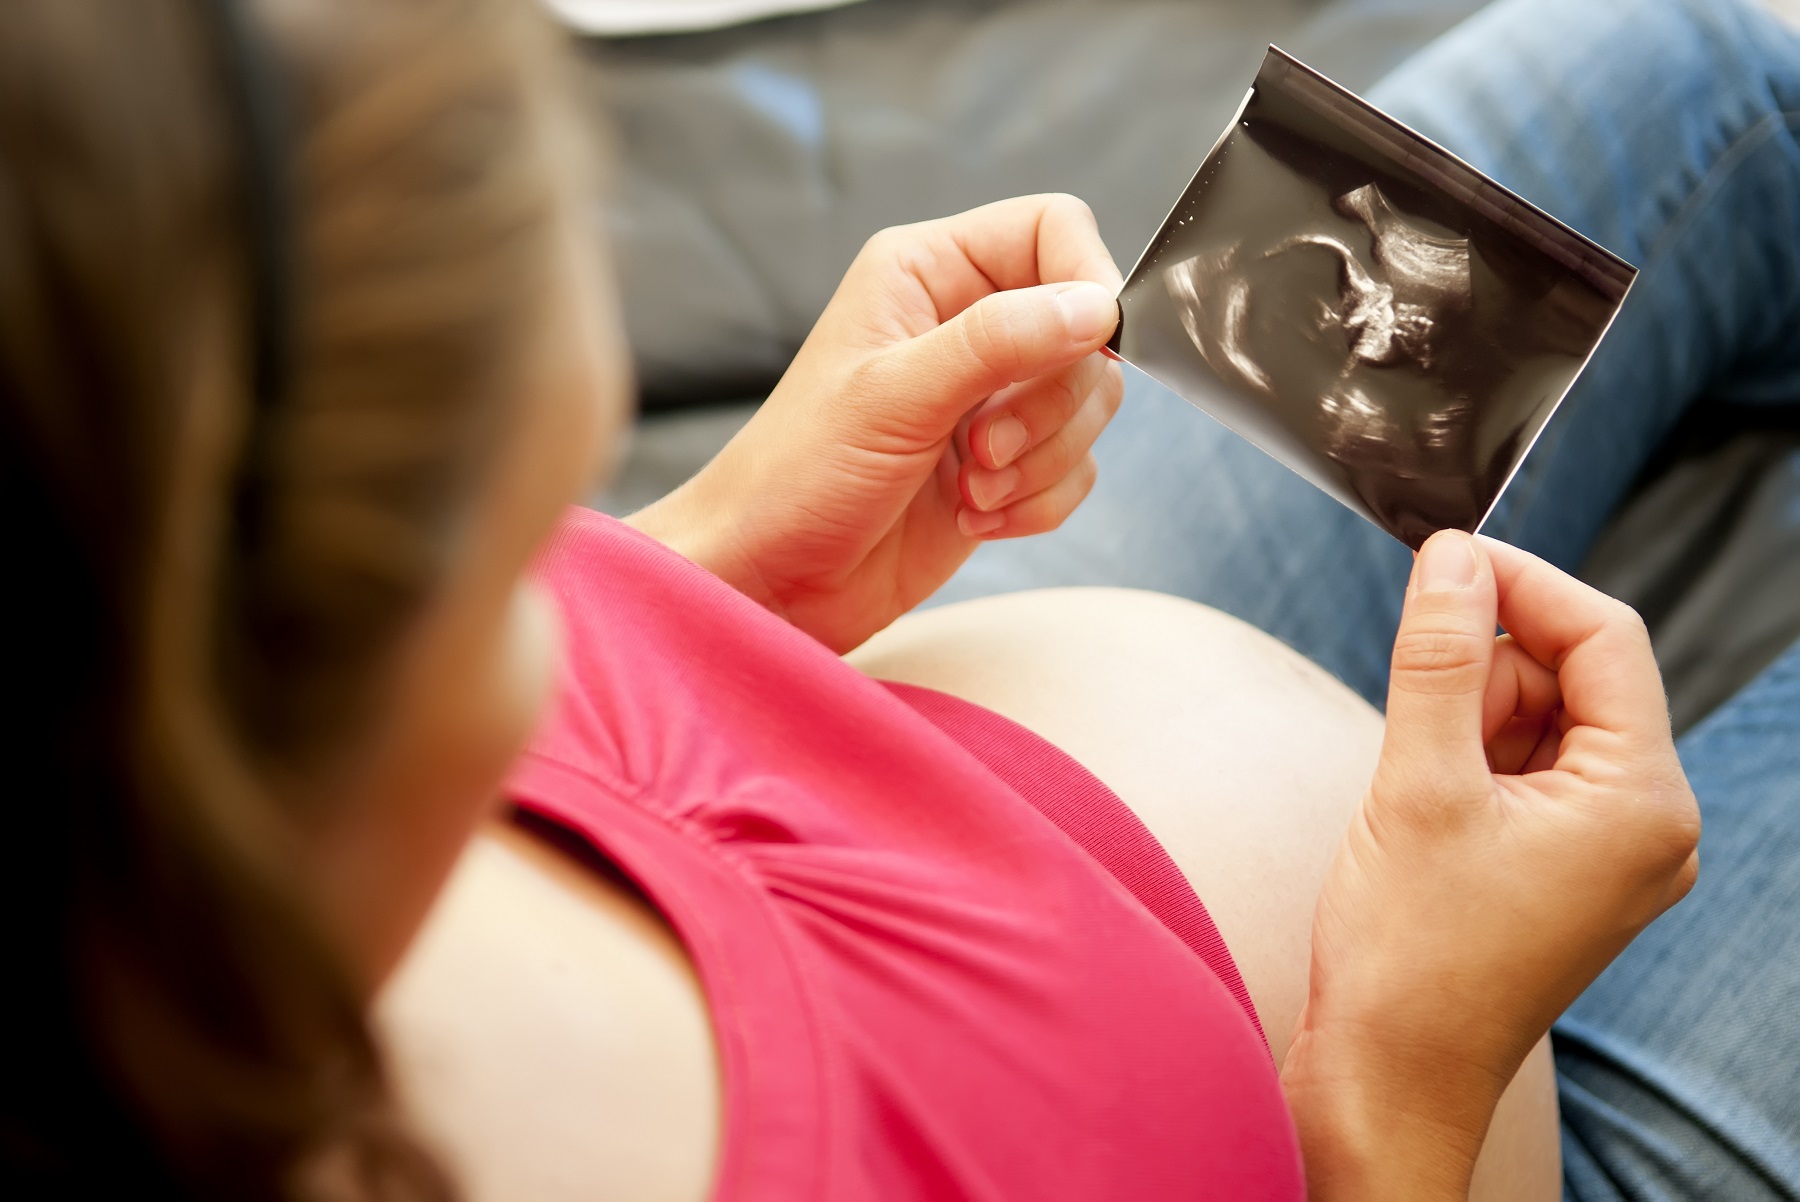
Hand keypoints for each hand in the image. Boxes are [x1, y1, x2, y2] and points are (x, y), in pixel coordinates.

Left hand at [628, 194, 1123, 651]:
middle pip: (1086, 330)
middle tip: (983, 449)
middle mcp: (965, 324)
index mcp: (928, 271)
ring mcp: (989, 398)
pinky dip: (1038, 503)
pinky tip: (975, 519)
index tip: (1089, 347)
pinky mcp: (1005, 465)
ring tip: (970, 490)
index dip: (1085, 281)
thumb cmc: (798, 475)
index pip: (1052, 230)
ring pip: (1089, 405)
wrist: (773, 578)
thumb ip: (997, 341)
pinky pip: (1075, 470)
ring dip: (1042, 461)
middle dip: (1050, 405)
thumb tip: (1096, 308)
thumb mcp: (893, 396)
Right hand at [1281, 531, 1699, 1199]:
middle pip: (1571, 677)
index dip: (1521, 584)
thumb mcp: (1416, 781)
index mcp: (1643, 802)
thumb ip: (1438, 656)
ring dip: (1469, 722)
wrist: (1388, 1076)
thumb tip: (1451, 556)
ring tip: (1417, 793)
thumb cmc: (1408, 955)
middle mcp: (1649, 824)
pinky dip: (1470, 763)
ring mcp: (1610, 850)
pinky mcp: (1566, 867)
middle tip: (1416, 730)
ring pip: (1542, 720)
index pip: (1605, 637)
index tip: (1441, 559)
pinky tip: (1428, 812)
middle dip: (1484, 674)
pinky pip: (1527, 771)